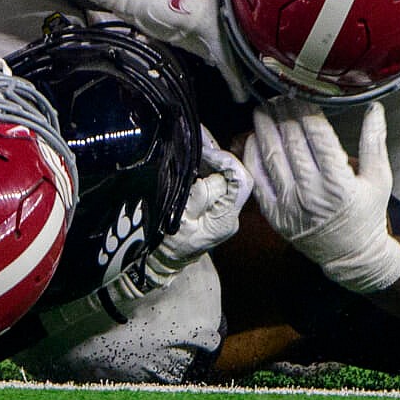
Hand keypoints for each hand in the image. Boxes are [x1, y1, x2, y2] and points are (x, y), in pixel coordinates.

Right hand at [113, 130, 248, 302]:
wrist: (159, 262)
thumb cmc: (165, 243)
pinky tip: (190, 150)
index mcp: (226, 218)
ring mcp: (221, 208)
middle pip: (231, 175)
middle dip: (214, 155)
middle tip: (194, 137)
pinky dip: (202, 165)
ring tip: (190, 138)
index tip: (202, 150)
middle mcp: (230, 213)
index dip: (224, 160)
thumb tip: (207, 165)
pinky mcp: (211, 204)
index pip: (239, 180)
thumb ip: (198, 193)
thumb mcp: (178, 218)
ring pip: (221, 174)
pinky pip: (211, 179)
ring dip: (207, 157)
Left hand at [245, 98, 399, 294]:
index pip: (316, 135)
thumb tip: (374, 108)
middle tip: (280, 96)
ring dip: (265, 128)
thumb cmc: (368, 214)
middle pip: (291, 141)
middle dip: (284, 113)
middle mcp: (311, 193)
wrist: (352, 257)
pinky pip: (258, 179)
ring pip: (271, 155)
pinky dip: (253, 155)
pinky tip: (254, 137)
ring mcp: (290, 205)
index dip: (306, 110)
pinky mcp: (275, 215)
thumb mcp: (379, 179)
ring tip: (263, 109)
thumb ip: (374, 142)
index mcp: (339, 183)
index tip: (301, 94)